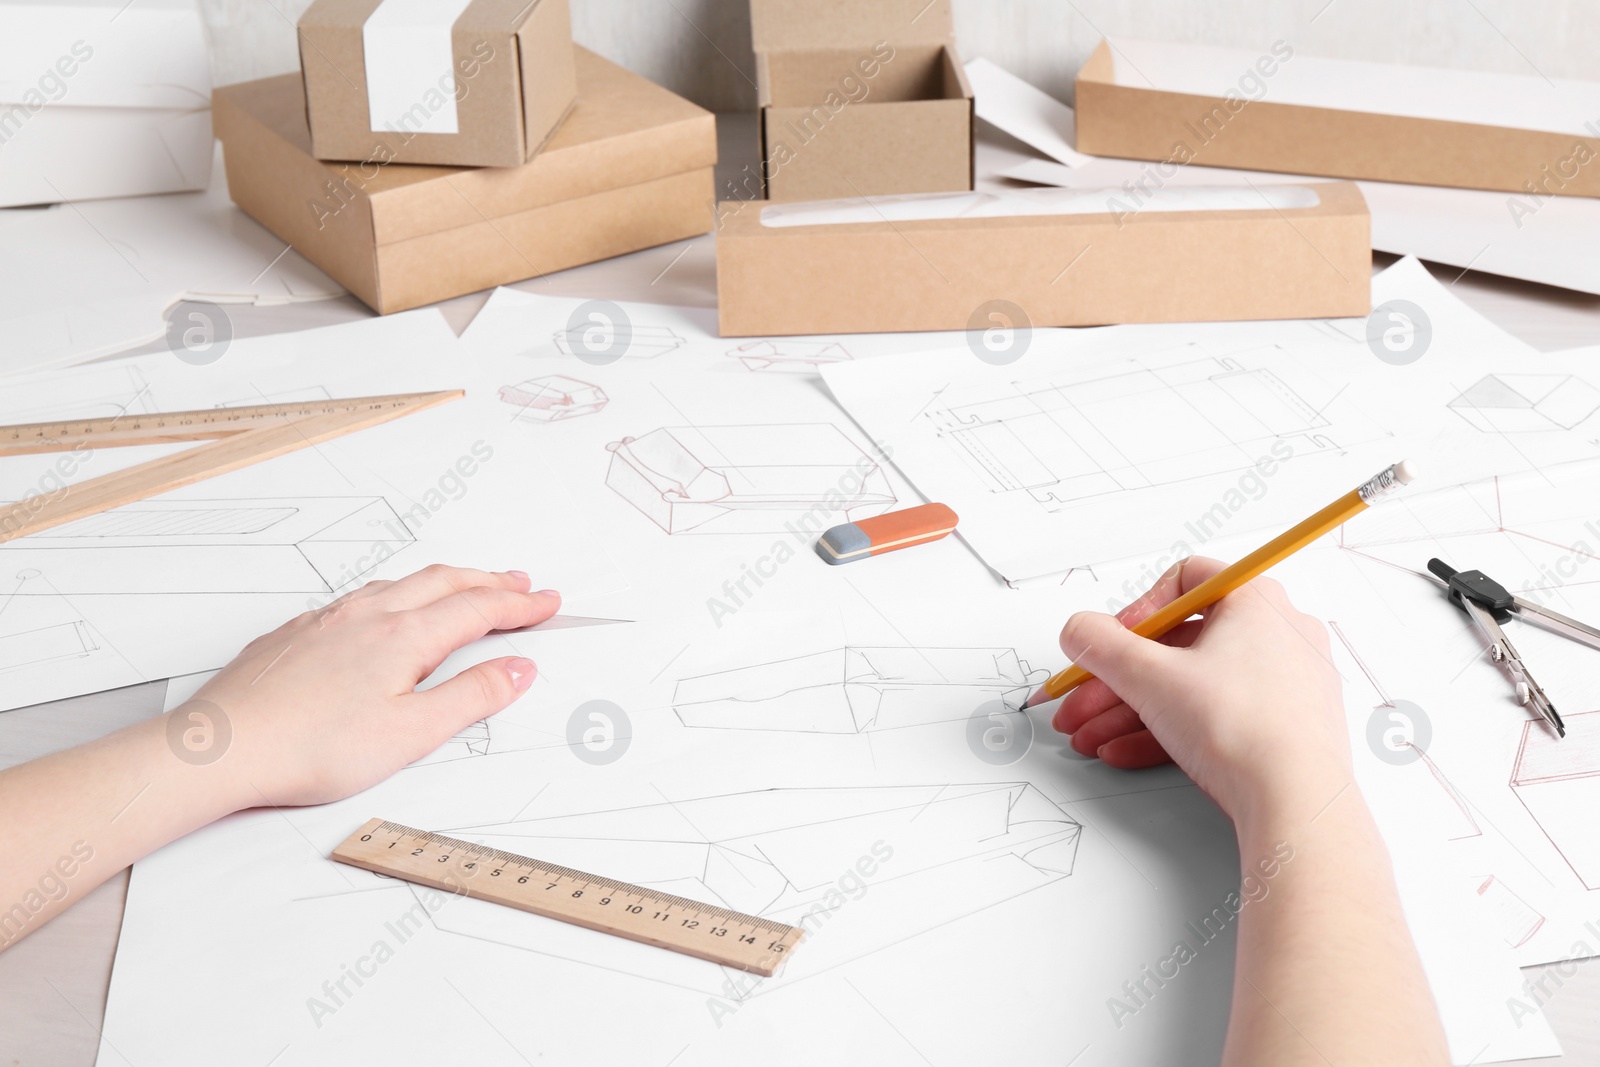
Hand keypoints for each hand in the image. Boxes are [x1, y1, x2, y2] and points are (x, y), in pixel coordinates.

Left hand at [178, 565, 560, 809]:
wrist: (222, 748)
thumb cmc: (310, 748)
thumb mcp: (411, 735)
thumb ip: (471, 698)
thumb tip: (518, 670)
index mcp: (404, 637)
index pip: (478, 610)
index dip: (519, 606)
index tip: (547, 604)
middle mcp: (368, 615)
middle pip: (443, 582)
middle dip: (488, 581)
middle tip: (520, 585)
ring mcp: (328, 619)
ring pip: (400, 583)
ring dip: (443, 581)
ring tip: (464, 586)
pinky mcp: (297, 633)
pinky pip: (361, 596)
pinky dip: (396, 593)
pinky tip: (387, 610)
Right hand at [1050, 557, 1348, 822]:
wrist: (1295, 801)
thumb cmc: (1242, 728)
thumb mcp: (1149, 677)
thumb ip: (1100, 646)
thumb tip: (1079, 630)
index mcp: (1256, 601)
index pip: (1185, 581)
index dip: (1135, 612)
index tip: (1110, 643)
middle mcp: (1278, 634)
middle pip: (1178, 644)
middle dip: (1117, 679)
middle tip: (1082, 702)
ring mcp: (1285, 683)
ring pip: (1192, 686)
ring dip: (1132, 710)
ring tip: (1092, 737)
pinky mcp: (1284, 725)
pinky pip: (1216, 716)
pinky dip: (1169, 730)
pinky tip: (1126, 752)